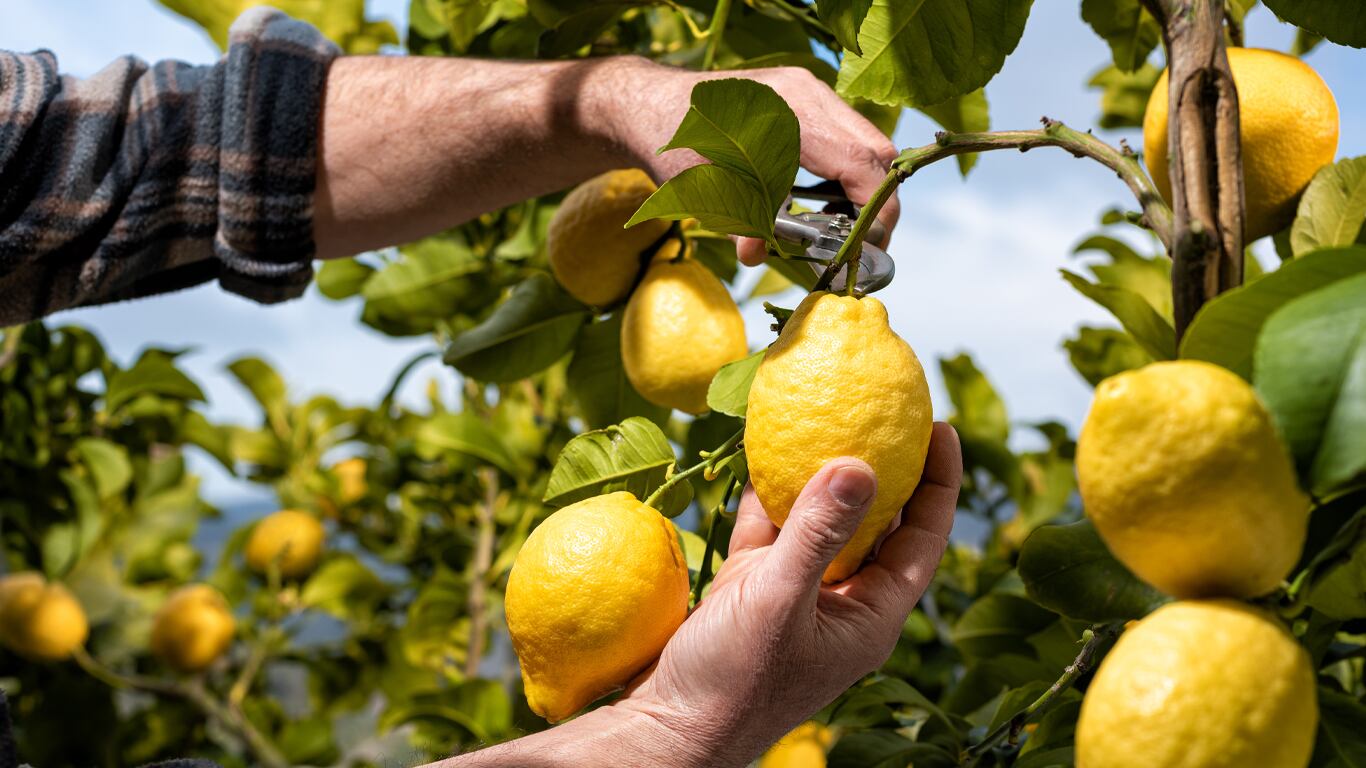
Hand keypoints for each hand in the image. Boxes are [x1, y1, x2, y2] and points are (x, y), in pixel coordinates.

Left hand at [590, 57, 901, 265]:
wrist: (654, 108)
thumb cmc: (674, 144)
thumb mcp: (705, 189)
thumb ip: (739, 222)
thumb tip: (755, 256)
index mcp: (790, 112)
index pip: (860, 162)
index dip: (875, 209)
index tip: (869, 246)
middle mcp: (809, 93)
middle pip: (875, 149)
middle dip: (878, 201)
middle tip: (863, 243)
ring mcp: (810, 91)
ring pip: (865, 141)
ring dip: (864, 186)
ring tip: (843, 225)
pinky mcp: (806, 98)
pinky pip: (846, 135)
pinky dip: (847, 171)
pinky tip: (824, 200)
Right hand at [614, 423, 961, 765]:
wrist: (667, 731)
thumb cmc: (732, 682)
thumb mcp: (778, 603)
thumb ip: (818, 534)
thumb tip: (862, 463)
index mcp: (870, 615)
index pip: (923, 538)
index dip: (938, 483)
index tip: (943, 426)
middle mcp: (840, 600)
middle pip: (878, 522)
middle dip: (883, 466)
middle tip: (886, 409)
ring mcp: (795, 592)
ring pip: (820, 519)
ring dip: (821, 472)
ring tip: (829, 415)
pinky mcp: (751, 587)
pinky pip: (769, 527)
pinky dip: (767, 491)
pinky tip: (763, 447)